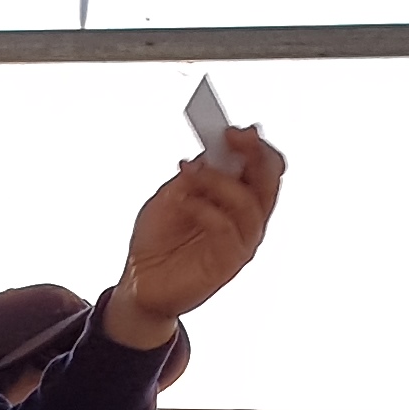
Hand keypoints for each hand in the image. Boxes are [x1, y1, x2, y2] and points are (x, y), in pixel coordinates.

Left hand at [101, 130, 285, 350]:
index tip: (235, 130)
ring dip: (221, 181)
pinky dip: (206, 209)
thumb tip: (215, 148)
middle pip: (269, 181)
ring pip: (250, 204)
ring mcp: (240, 241)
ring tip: (191, 170)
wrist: (139, 279)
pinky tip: (183, 200)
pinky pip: (227, 231)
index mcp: (238, 197)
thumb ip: (196, 175)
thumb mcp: (173, 195)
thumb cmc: (159, 237)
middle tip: (230, 137)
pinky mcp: (227, 263)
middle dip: (253, 154)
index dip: (256, 146)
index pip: (265, 167)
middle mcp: (246, 218)